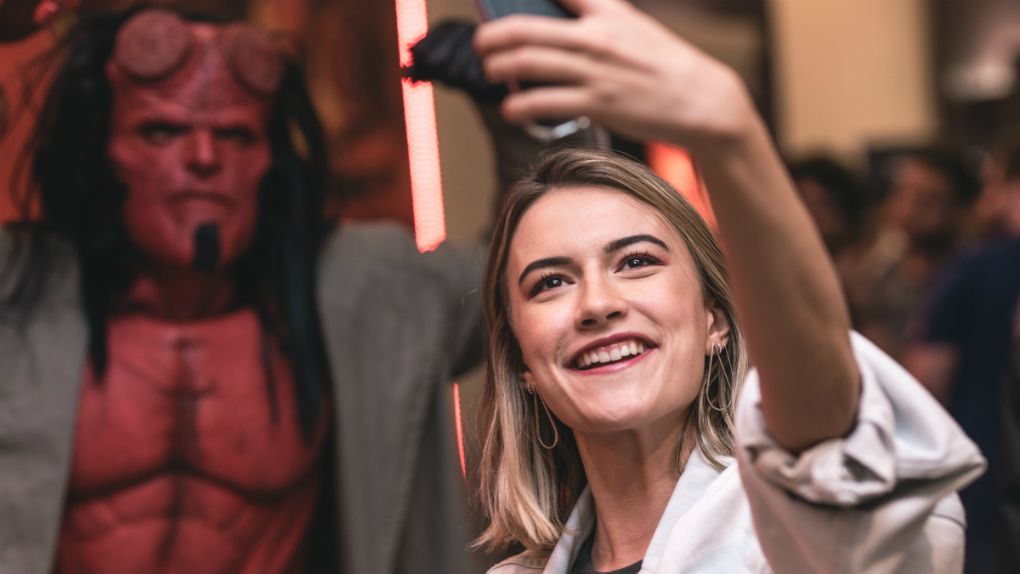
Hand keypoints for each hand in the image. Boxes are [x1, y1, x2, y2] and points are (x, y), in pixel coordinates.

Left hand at [474, 0, 754, 149]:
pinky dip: (519, 106)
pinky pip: (544, 103)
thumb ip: (591, 17)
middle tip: (481, 43)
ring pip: (528, 64)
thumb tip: (547, 24)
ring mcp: (595, 71)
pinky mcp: (597, 104)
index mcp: (606, 11)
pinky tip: (510, 108)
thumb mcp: (631, 25)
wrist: (700, 99)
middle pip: (526, 29)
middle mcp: (597, 37)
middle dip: (493, 36)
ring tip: (490, 71)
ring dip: (499, 67)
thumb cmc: (661, 63)